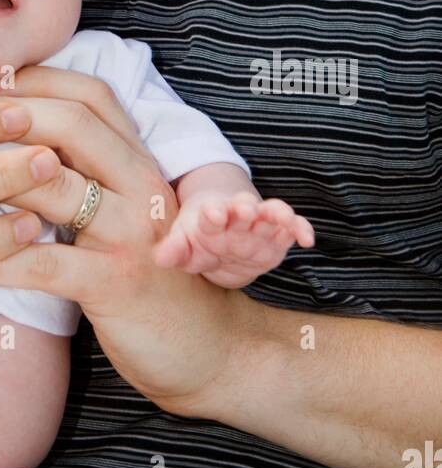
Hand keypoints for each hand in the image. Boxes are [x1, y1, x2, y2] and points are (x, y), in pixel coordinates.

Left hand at [0, 65, 243, 412]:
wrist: (207, 348)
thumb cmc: (148, 272)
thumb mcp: (126, 210)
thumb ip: (87, 170)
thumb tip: (13, 135)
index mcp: (141, 162)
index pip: (94, 96)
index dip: (41, 79)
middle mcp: (141, 186)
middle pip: (74, 125)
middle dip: (7, 115)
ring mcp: (132, 234)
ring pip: (54, 186)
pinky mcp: (116, 284)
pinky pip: (45, 263)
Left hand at [152, 190, 314, 287]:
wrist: (222, 231)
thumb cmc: (199, 237)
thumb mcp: (184, 245)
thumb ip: (174, 251)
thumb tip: (160, 259)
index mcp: (211, 215)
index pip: (211, 213)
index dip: (212, 213)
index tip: (213, 213)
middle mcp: (237, 216)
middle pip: (243, 208)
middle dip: (245, 208)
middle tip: (245, 208)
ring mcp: (259, 224)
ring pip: (271, 213)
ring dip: (277, 213)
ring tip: (283, 217)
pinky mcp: (278, 236)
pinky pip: (292, 228)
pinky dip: (301, 229)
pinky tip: (307, 239)